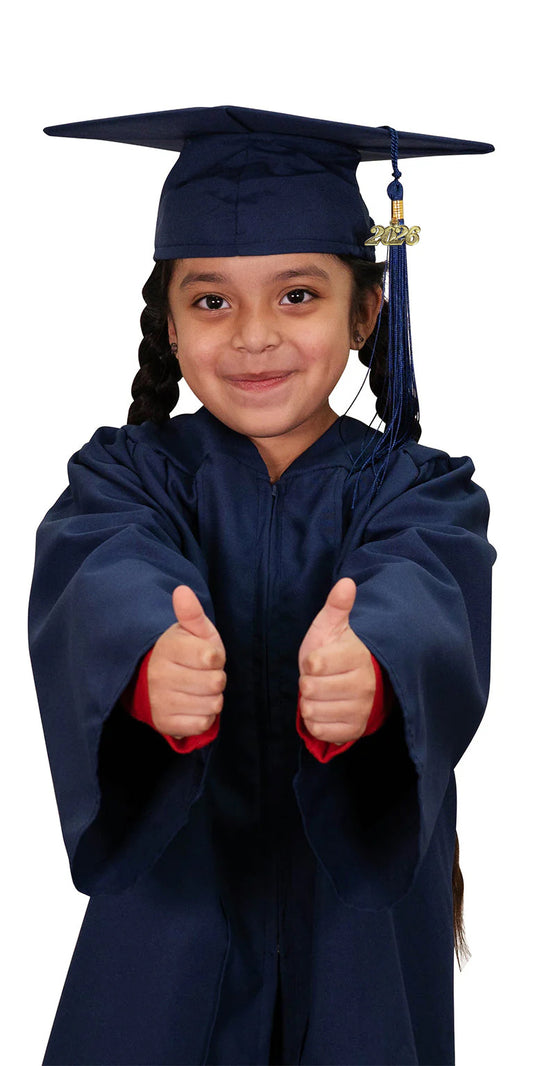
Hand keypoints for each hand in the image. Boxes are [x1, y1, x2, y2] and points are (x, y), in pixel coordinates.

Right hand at [148, 586, 225, 739]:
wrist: (154, 680)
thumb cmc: (184, 652)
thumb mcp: (192, 631)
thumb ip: (192, 613)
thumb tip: (182, 591)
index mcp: (168, 648)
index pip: (211, 657)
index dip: (216, 657)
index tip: (205, 656)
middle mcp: (159, 675)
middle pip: (216, 683)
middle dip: (216, 678)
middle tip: (202, 674)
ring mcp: (160, 701)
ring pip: (212, 705)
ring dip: (212, 698)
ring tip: (198, 689)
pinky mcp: (164, 723)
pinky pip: (202, 724)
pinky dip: (204, 716)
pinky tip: (193, 705)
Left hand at [298, 578, 374, 745]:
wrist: (357, 682)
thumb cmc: (338, 651)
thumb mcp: (332, 627)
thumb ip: (337, 606)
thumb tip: (346, 582)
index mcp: (357, 657)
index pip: (314, 664)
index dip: (309, 663)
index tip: (319, 660)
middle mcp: (363, 685)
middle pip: (310, 689)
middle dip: (308, 683)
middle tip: (320, 678)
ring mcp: (361, 710)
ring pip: (312, 711)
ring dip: (310, 702)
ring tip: (323, 693)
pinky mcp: (354, 730)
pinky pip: (319, 730)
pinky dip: (315, 722)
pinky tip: (325, 709)